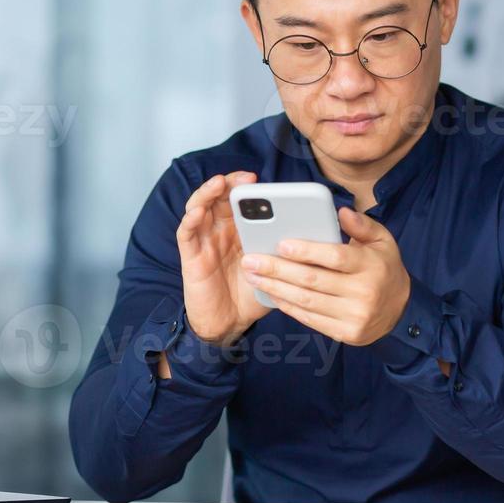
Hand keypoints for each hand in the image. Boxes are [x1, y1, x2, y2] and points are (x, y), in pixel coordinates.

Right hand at [175, 172, 271, 347]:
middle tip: (246, 178)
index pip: (240, 200)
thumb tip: (317, 238)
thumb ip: (287, 253)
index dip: (245, 186)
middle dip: (231, 183)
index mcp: (240, 231)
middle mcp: (220, 231)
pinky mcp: (190, 256)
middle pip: (219, 197)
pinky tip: (198, 212)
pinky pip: (186, 233)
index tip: (258, 178)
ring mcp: (204, 241)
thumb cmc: (251, 296)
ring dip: (207, 193)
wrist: (228, 324)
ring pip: (199, 207)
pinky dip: (190, 219)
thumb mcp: (275, 270)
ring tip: (219, 184)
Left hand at [238, 207, 411, 346]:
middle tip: (251, 260)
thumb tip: (341, 212)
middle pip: (313, 280)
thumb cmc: (383, 268)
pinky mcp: (346, 333)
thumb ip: (362, 224)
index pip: (335, 258)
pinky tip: (271, 294)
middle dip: (277, 269)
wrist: (400, 310)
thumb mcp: (382, 240)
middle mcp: (363, 292)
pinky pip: (310, 319)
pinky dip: (287, 306)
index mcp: (370, 266)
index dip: (307, 252)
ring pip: (306, 301)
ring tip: (253, 276)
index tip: (281, 244)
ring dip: (275, 288)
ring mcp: (354, 316)